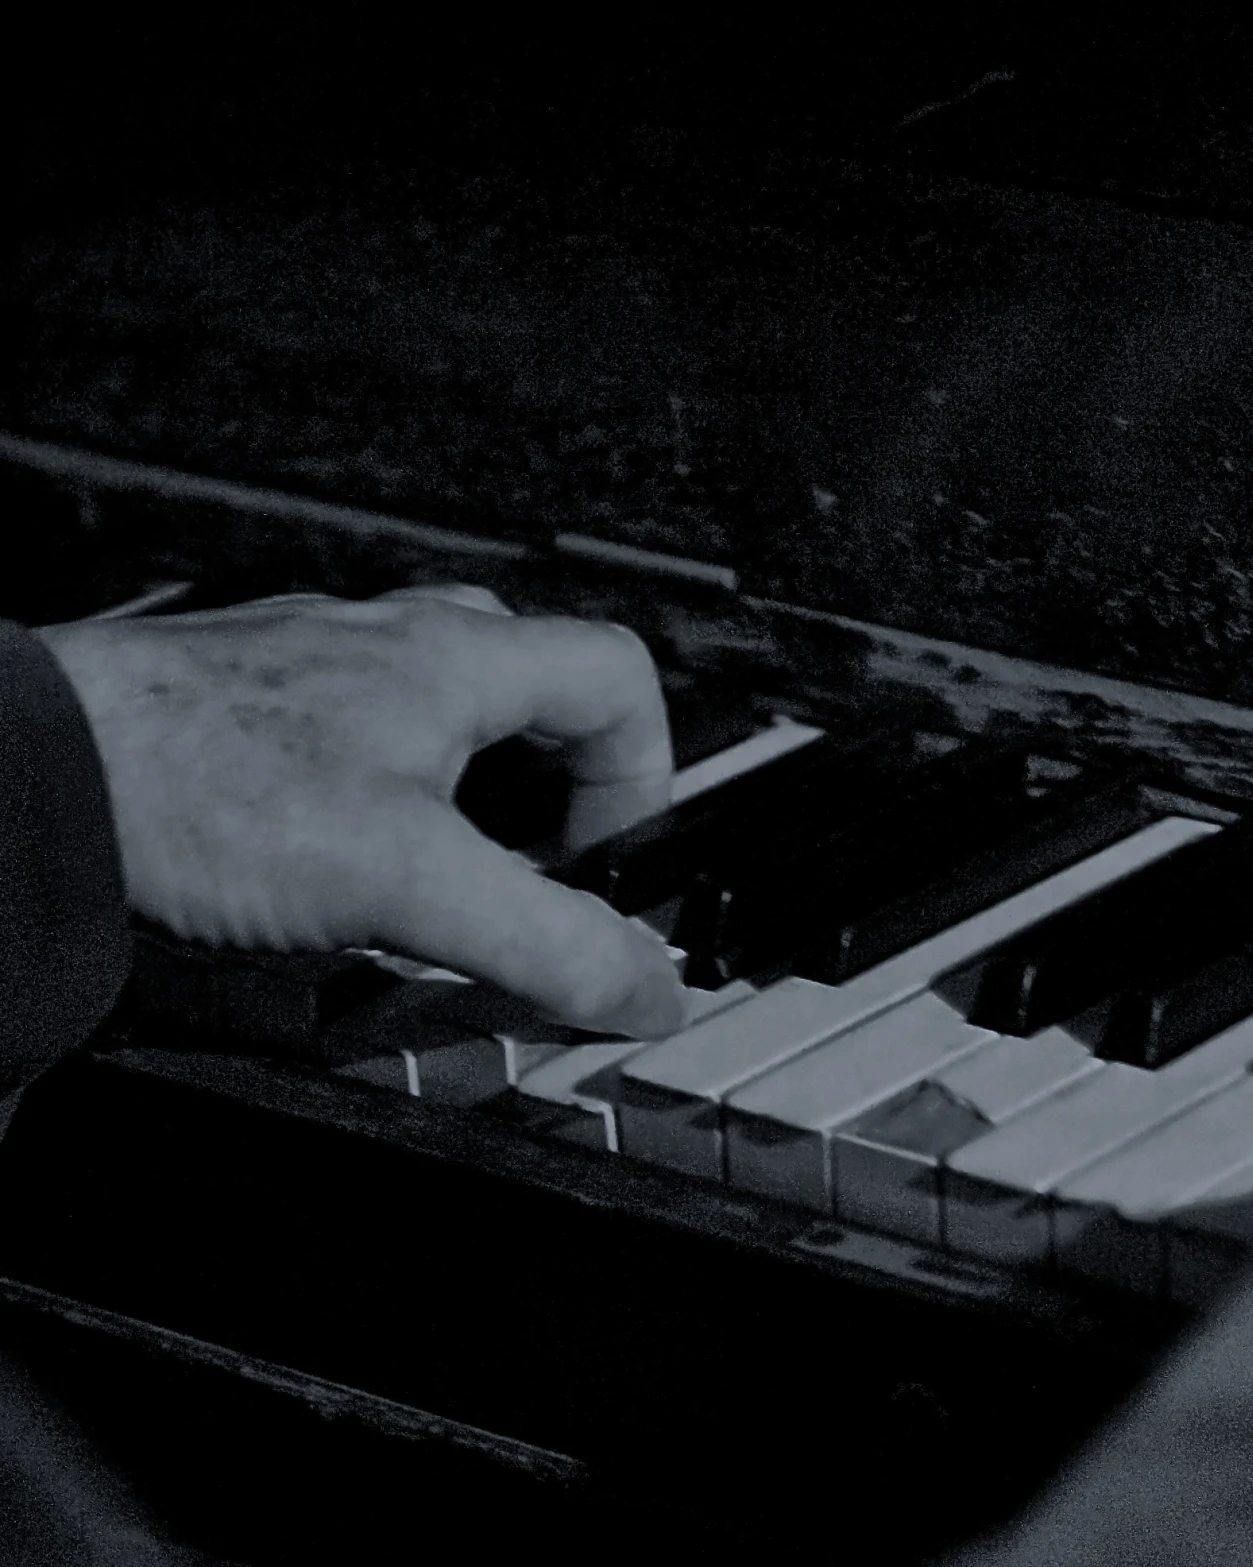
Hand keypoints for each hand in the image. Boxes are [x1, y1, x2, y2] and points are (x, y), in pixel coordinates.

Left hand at [38, 585, 690, 1037]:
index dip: (642, 773)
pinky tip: (327, 858)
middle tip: (542, 862)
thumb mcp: (411, 883)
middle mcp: (385, 645)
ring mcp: (305, 671)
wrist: (32, 770)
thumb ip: (546, 938)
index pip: (617, 676)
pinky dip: (367, 793)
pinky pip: (341, 732)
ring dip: (461, 783)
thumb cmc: (197, 788)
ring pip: (430, 705)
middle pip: (531, 681)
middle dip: (556, 777)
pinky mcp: (235, 707)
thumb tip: (646, 985)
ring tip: (441, 867)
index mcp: (455, 659)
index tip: (607, 859)